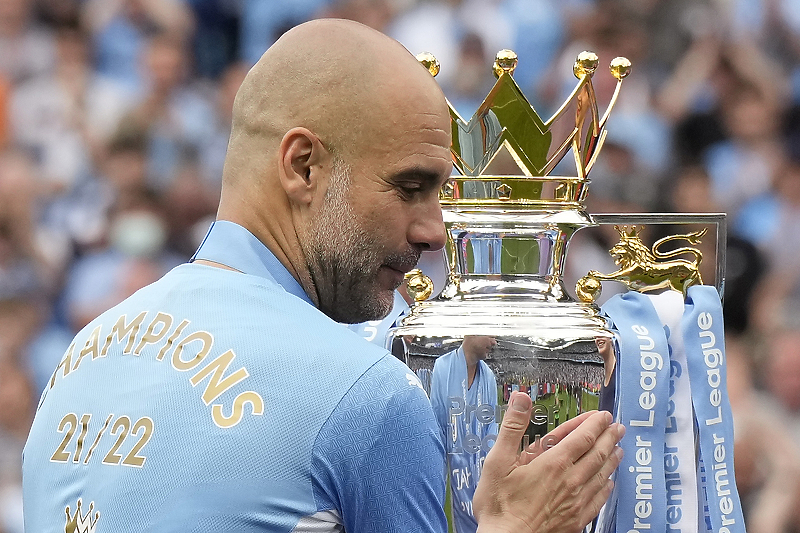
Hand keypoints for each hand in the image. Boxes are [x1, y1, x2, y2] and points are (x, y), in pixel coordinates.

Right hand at [473, 392, 623, 532]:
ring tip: (619, 449)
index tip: (603, 416)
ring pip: (602, 475)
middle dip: (609, 437)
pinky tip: (608, 483)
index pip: (583, 437)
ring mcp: (576, 501)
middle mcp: (570, 480)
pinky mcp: (576, 519)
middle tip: (617, 427)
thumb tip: (521, 399)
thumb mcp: (498, 460)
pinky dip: (606, 487)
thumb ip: (512, 427)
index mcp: (554, 463)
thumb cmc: (499, 504)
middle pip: (598, 453)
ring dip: (612, 459)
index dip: (595, 424)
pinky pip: (598, 500)